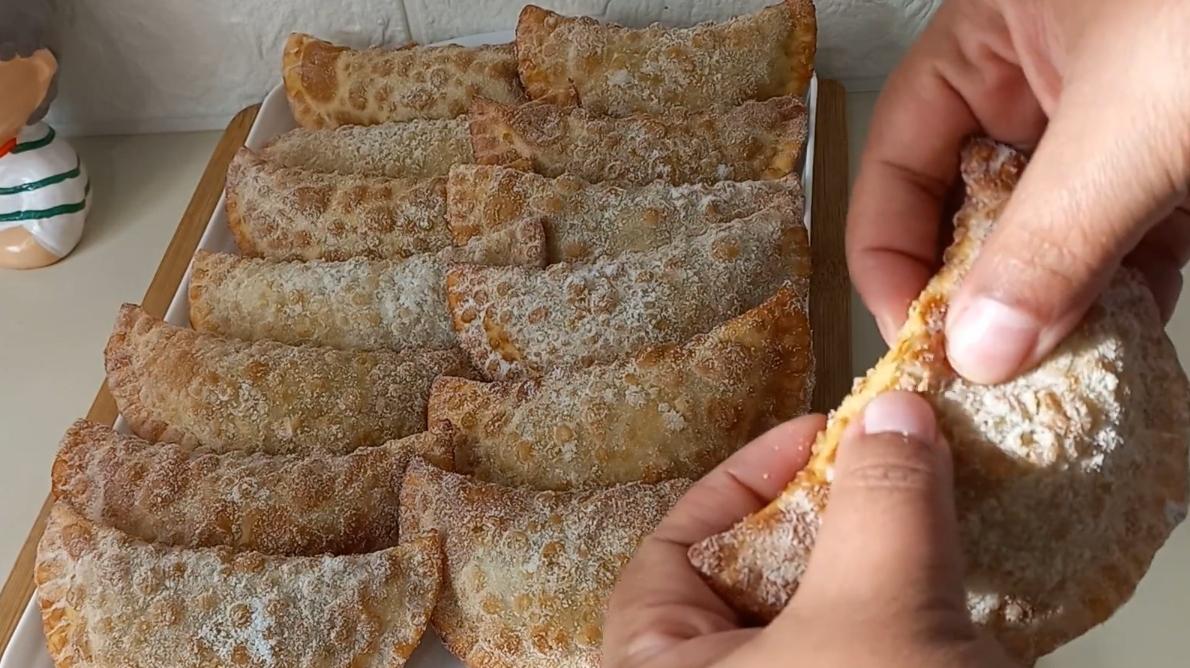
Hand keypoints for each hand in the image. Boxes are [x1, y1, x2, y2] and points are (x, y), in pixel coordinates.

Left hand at [602, 392, 1016, 667]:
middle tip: (892, 470)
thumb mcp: (873, 613)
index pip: (673, 549)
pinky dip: (910, 629)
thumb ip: (878, 502)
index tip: (823, 434)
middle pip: (755, 583)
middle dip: (829, 521)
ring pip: (822, 627)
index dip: (747, 478)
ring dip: (881, 574)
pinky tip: (967, 595)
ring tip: (938, 519)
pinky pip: (866, 661)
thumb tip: (892, 412)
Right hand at [847, 0, 1189, 383]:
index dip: (889, 248)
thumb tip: (982, 350)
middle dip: (970, 289)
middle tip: (975, 375)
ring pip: (1043, 229)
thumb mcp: (1139, 122)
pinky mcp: (1171, 160)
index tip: (914, 337)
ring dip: (1045, 305)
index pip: (896, 156)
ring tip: (1042, 379)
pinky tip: (1114, 350)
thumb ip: (1052, 239)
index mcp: (991, 39)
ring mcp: (1109, 121)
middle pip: (962, 201)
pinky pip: (1121, 238)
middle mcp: (1037, 80)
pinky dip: (1118, 295)